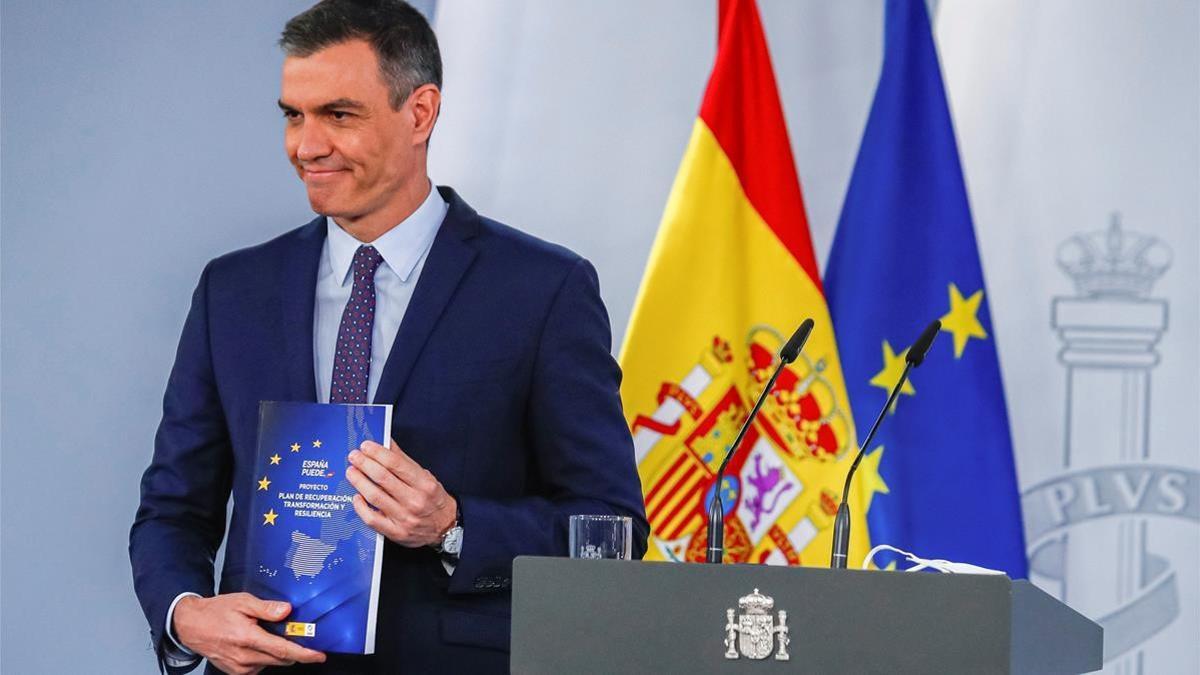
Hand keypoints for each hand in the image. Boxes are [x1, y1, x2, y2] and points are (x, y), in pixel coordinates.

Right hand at [172, 592, 324, 674]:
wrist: (191, 626)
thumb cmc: (215, 612)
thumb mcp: (242, 601)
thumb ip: (266, 608)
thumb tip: (287, 611)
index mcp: (247, 638)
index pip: (283, 650)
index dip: (304, 654)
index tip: (319, 655)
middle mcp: (244, 657)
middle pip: (281, 659)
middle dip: (293, 649)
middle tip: (294, 634)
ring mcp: (239, 667)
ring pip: (271, 662)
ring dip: (277, 652)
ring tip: (265, 633)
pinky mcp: (236, 672)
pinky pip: (260, 666)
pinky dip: (265, 656)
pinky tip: (256, 643)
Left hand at [347, 439, 456, 547]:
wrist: (445, 527)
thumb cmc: (433, 500)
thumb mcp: (426, 477)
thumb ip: (405, 461)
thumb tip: (386, 444)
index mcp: (424, 484)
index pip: (396, 464)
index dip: (378, 453)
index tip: (366, 446)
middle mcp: (415, 501)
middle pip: (383, 478)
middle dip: (365, 464)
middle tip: (354, 456)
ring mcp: (404, 518)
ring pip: (375, 496)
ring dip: (359, 481)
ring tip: (351, 472)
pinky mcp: (395, 532)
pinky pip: (372, 519)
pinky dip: (360, 507)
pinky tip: (356, 497)